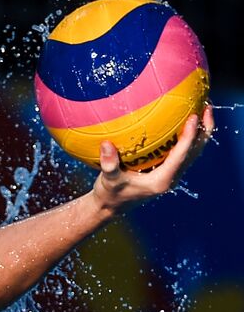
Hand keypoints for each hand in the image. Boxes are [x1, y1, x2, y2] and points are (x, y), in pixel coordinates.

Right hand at [92, 104, 214, 214]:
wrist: (112, 206)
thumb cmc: (110, 194)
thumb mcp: (108, 180)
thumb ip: (109, 164)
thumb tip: (106, 144)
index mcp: (162, 180)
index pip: (181, 155)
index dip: (189, 136)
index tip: (193, 116)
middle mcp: (171, 177)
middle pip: (195, 151)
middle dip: (204, 129)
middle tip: (206, 105)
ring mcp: (171, 174)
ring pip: (193, 150)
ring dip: (200, 131)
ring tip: (201, 108)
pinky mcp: (167, 170)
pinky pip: (183, 150)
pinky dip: (187, 135)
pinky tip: (181, 120)